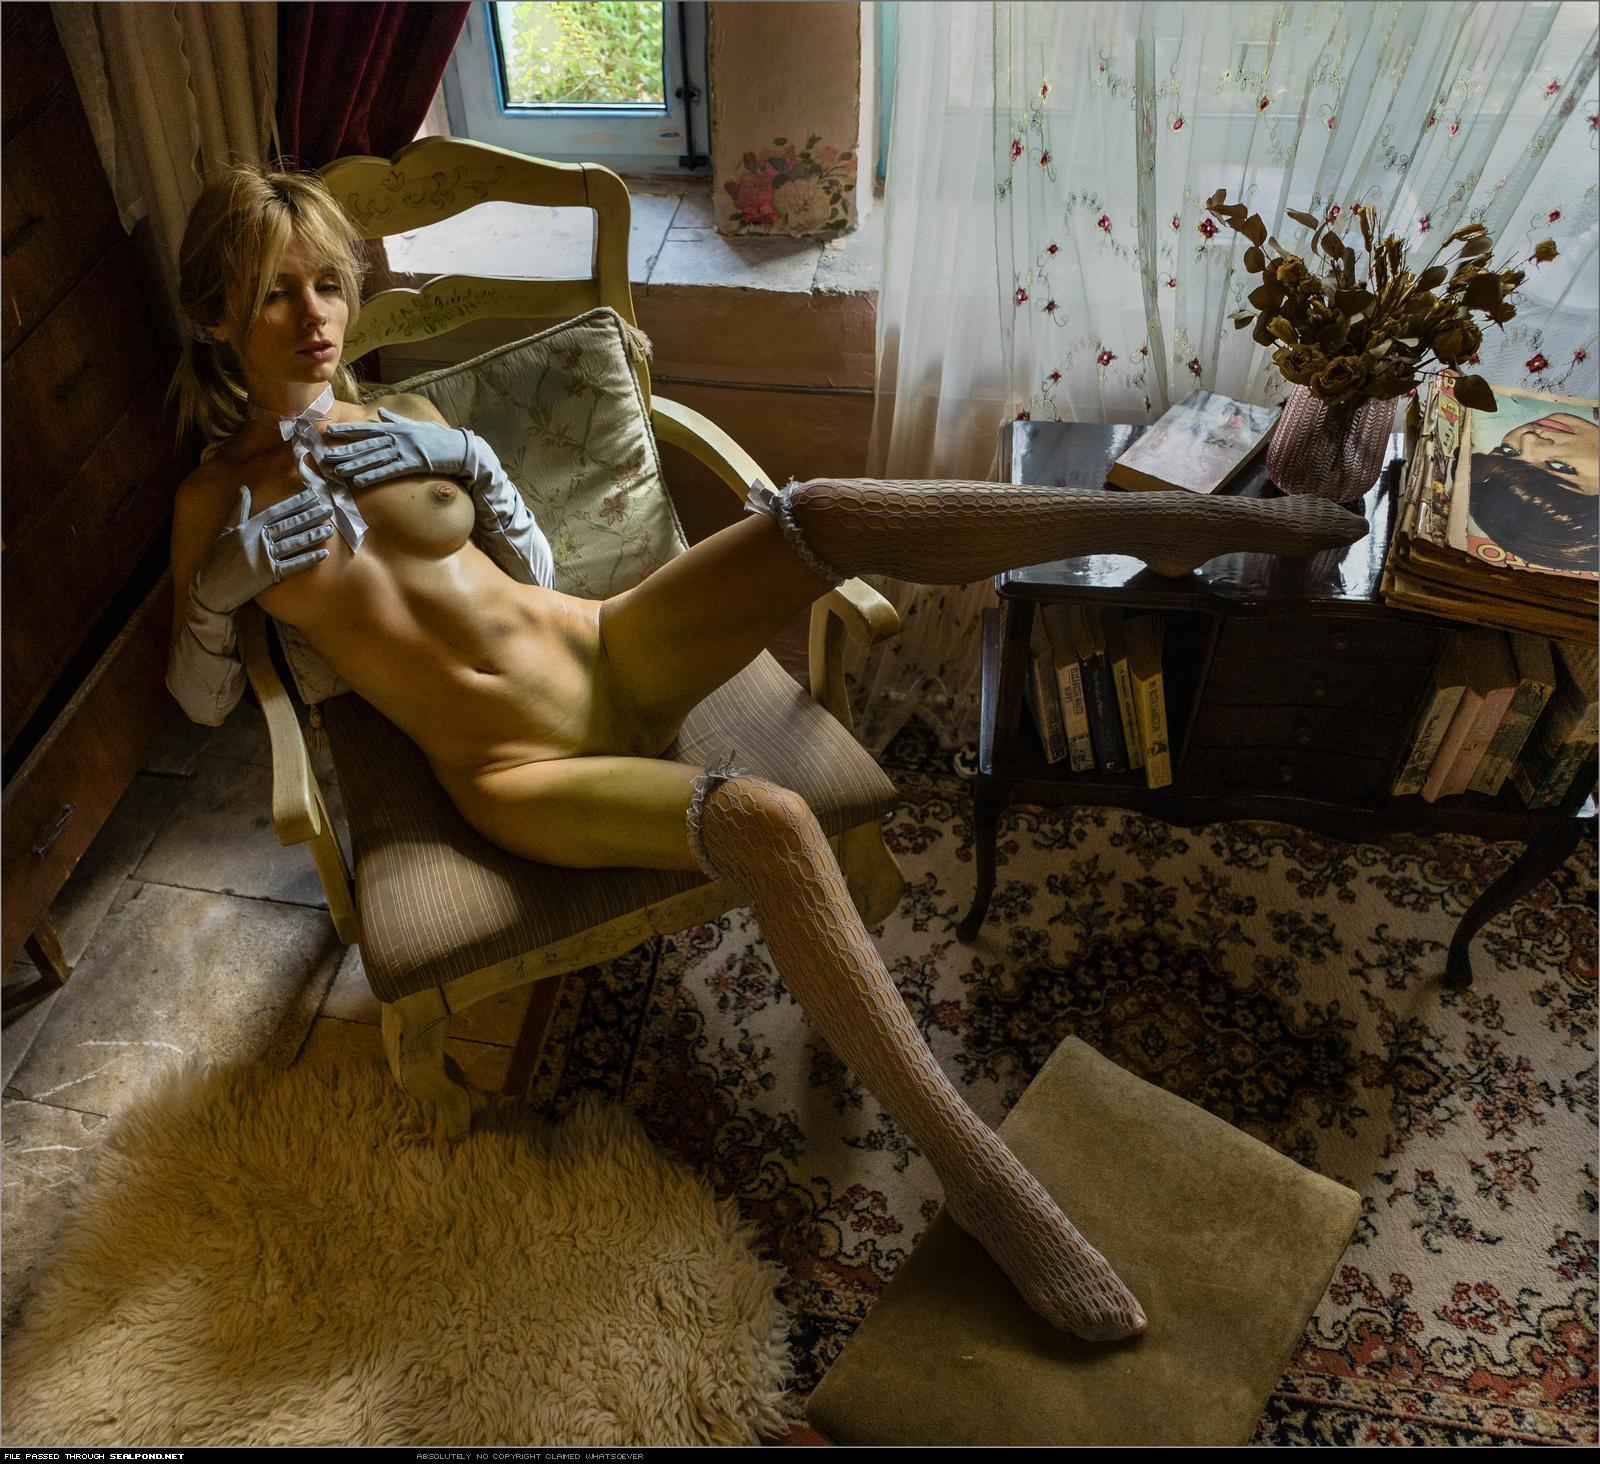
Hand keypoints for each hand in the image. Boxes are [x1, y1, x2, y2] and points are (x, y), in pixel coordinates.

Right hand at [191, 483, 334, 614]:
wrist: (211, 588)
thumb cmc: (218, 558)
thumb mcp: (226, 530)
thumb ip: (238, 509)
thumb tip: (244, 488)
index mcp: (249, 526)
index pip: (277, 510)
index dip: (296, 502)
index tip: (312, 494)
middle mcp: (258, 539)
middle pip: (290, 524)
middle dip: (311, 515)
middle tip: (329, 508)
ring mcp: (264, 556)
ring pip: (295, 542)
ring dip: (314, 535)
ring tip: (330, 529)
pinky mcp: (269, 574)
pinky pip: (294, 565)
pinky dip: (309, 559)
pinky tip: (324, 554)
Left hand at [321, 407, 471, 487]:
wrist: (460, 448)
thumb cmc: (439, 438)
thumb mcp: (417, 425)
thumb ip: (397, 420)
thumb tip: (383, 414)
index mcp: (397, 428)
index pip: (367, 428)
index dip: (347, 430)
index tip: (330, 431)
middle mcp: (397, 437)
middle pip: (365, 444)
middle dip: (344, 450)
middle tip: (326, 455)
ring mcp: (404, 450)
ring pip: (373, 458)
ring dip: (354, 465)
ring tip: (336, 470)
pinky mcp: (413, 463)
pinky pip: (388, 471)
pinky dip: (372, 476)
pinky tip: (359, 481)